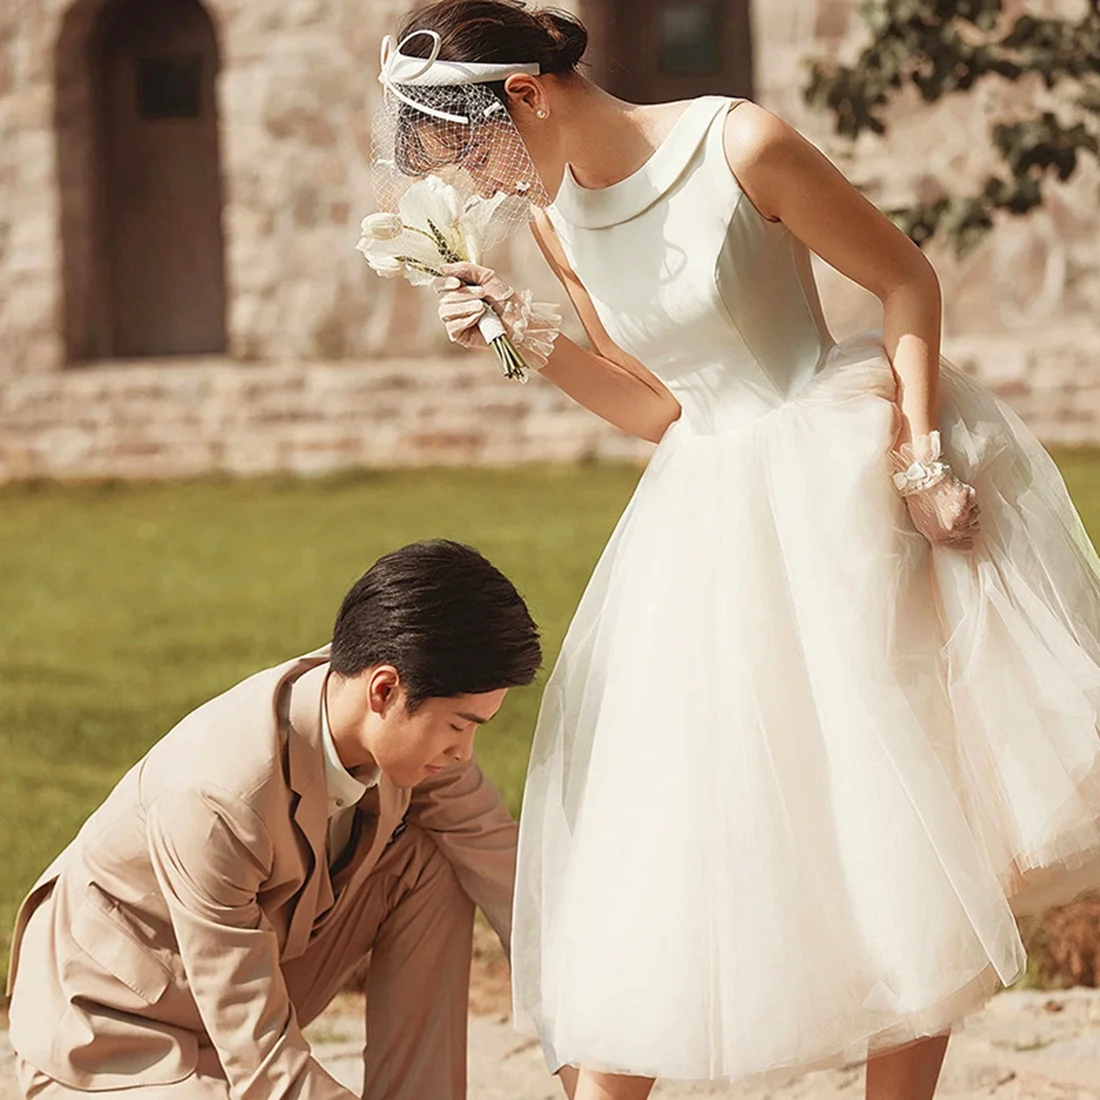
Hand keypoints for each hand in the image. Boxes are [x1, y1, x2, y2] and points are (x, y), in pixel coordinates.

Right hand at [433, 260, 560, 369]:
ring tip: (482, 307)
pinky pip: (452, 326)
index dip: (444, 283)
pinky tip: (479, 317)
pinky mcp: (459, 335)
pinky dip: (465, 319)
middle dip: (463, 294)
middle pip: (443, 298)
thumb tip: (442, 268)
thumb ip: (465, 269)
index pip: (439, 285)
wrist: (518, 318)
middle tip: (482, 294)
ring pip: (445, 312)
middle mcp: (453, 305)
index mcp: (458, 290)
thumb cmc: (504, 298)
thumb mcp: (487, 277)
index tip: (457, 282)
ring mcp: (455, 320)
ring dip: (464, 307)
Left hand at [890, 430, 980, 548]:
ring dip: (969, 510)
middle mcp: (953, 527)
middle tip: (957, 512)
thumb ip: (941, 535)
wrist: (920, 481)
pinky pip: (975, 503)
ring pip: (976, 515)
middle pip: (974, 530)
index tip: (966, 534)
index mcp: (941, 537)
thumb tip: (954, 538)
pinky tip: (956, 494)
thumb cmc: (919, 502)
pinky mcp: (967, 498)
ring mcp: (962, 513)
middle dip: (968, 522)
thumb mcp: (925, 525)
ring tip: (953, 501)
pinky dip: (969, 499)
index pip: (966, 545)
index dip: (966, 538)